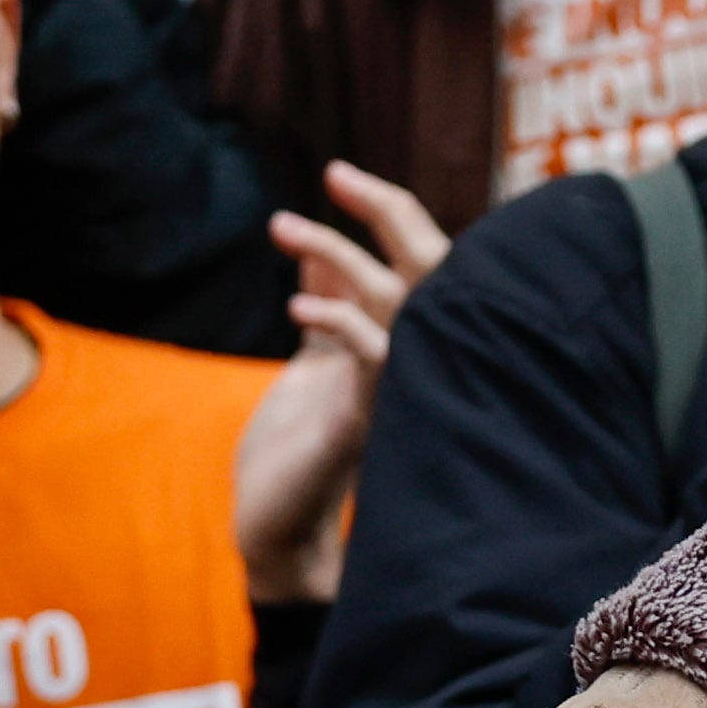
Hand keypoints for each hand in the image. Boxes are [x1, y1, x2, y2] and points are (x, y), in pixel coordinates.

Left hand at [235, 162, 445, 601]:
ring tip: (283, 229)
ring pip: (397, 301)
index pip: (417, 259)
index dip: (386, 211)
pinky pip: (378, 357)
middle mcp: (415, 362)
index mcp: (402, 343)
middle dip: (385, 211)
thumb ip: (327, 307)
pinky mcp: (373, 421)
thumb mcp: (312, 363)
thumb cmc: (297, 452)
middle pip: (427, 264)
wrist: (278, 534)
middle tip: (334, 173)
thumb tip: (314, 251)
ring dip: (337, 256)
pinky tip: (299, 310)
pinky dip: (341, 323)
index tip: (337, 174)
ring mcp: (401, 391)